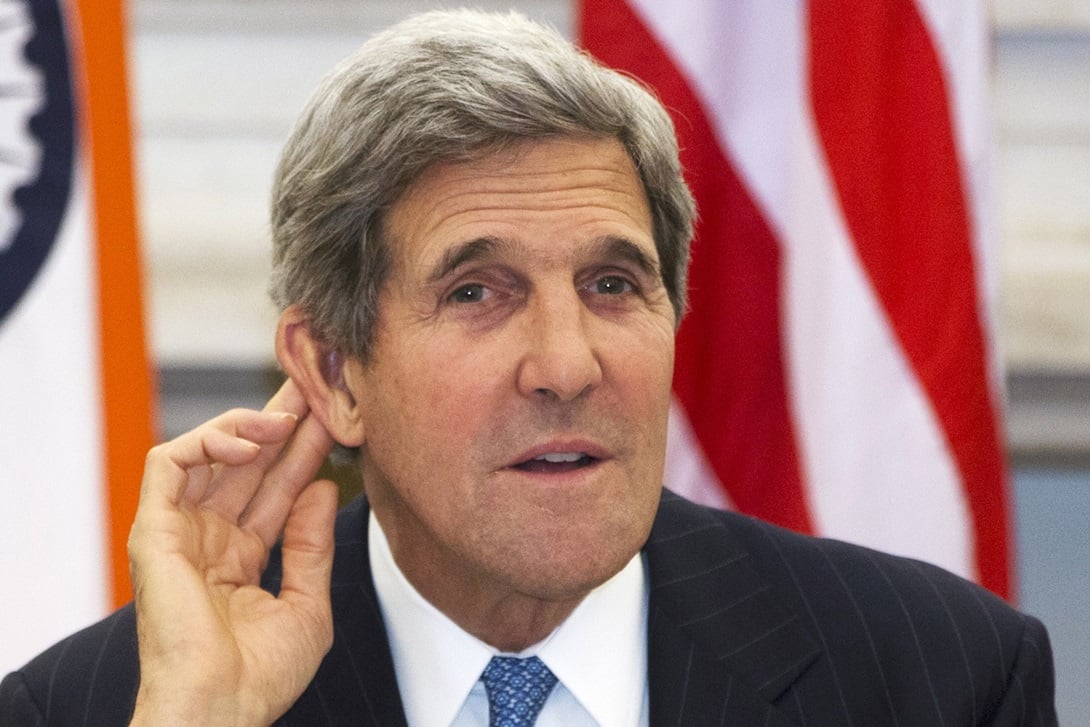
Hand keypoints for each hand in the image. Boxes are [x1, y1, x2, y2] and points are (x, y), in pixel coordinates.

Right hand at [127, 380, 338, 725]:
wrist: (221, 708)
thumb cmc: (260, 676)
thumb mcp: (307, 603)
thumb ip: (311, 543)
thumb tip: (324, 489)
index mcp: (239, 559)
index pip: (275, 491)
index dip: (303, 454)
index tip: (334, 421)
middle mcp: (208, 540)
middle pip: (245, 464)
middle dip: (278, 422)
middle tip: (313, 385)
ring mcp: (179, 533)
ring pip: (206, 453)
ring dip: (248, 425)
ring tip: (288, 414)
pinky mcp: (153, 529)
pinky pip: (169, 463)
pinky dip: (208, 440)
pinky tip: (251, 440)